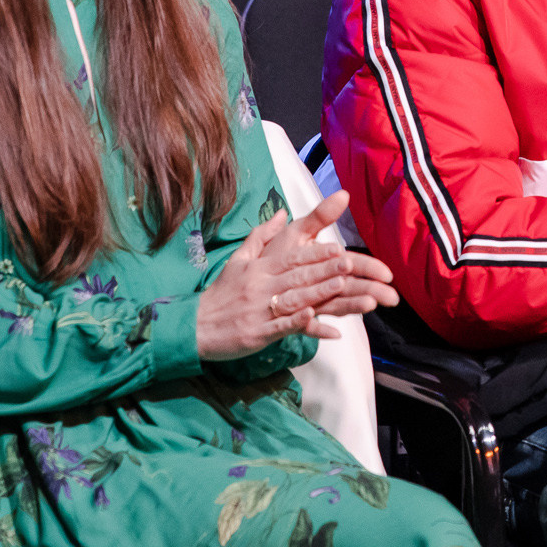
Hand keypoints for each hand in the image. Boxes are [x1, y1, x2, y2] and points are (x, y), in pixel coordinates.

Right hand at [195, 192, 399, 359]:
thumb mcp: (238, 260)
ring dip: (318, 292)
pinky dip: (298, 323)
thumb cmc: (222, 293)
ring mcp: (260, 310)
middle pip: (297, 276)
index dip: (315, 253)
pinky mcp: (258, 333)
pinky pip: (281, 327)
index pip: (292, 258)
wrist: (196, 325)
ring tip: (342, 285)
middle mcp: (261, 287)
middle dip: (325, 269)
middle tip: (350, 262)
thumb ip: (261, 236)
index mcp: (259, 269)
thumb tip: (281, 213)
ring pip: (293, 299)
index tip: (337, 247)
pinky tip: (314, 317)